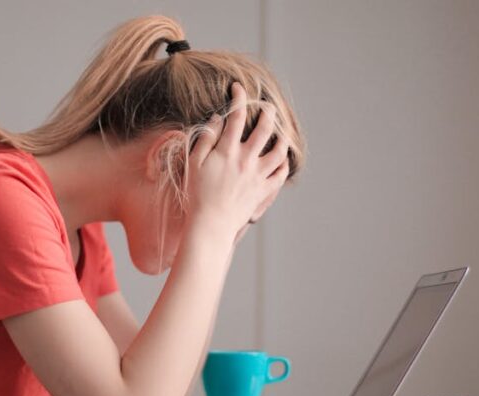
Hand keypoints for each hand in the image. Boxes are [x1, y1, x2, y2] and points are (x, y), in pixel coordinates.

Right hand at [185, 81, 290, 241]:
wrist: (211, 224)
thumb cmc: (197, 195)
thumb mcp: (193, 163)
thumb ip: (206, 139)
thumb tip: (218, 119)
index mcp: (228, 151)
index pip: (237, 116)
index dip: (239, 97)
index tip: (238, 88)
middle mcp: (246, 159)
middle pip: (265, 128)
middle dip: (268, 112)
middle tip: (267, 105)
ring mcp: (258, 175)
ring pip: (279, 150)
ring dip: (282, 137)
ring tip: (280, 131)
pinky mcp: (263, 191)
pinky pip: (280, 174)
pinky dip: (284, 163)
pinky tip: (282, 158)